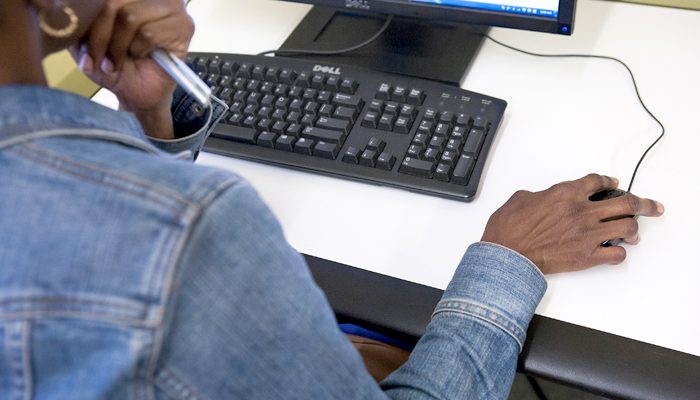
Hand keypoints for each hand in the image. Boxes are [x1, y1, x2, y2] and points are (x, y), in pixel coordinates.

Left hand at [73, 0, 194, 137]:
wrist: (138, 94)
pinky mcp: (184, 26)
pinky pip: (149, 33)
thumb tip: (67, 10)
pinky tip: (141, 56)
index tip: (81, 44)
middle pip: (113, 2)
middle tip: (97, 58)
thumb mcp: (85, 42)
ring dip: (119, 46)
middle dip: (100, 35)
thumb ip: (76, 22)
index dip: (89, 16)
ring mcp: (172, 7)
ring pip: (130, 17)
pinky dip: (138, 50)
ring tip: (117, 61)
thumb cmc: (116, 65)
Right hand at [481, 174, 664, 273]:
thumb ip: (540, 195)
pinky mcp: (587, 256)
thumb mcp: (520, 199)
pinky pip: (616, 254)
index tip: (613, 183)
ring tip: (632, 231)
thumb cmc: (509, 229)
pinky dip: (619, 252)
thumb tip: (545, 198)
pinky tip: (615, 251)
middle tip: (653, 206)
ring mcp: (587, 234)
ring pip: (627, 227)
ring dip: (633, 228)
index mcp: (565, 194)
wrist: (507, 255)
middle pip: (625, 202)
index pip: (597, 182)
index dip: (608, 181)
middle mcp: (581, 211)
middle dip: (644, 204)